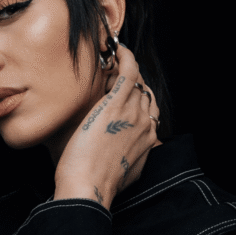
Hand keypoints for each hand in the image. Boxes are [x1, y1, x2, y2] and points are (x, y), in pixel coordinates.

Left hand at [54, 46, 159, 208]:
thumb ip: (122, 160)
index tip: (119, 96)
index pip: (148, 112)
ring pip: (136, 81)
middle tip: (110, 76)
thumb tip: (115, 157)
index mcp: (147, 141)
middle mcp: (146, 124)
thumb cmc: (92, 183)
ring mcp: (133, 112)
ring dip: (122, 70)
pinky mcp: (117, 103)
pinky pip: (128, 71)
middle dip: (129, 84)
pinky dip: (124, 57)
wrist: (87, 185)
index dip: (134, 101)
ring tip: (108, 62)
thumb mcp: (117, 173)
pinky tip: (116, 49)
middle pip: (144, 94)